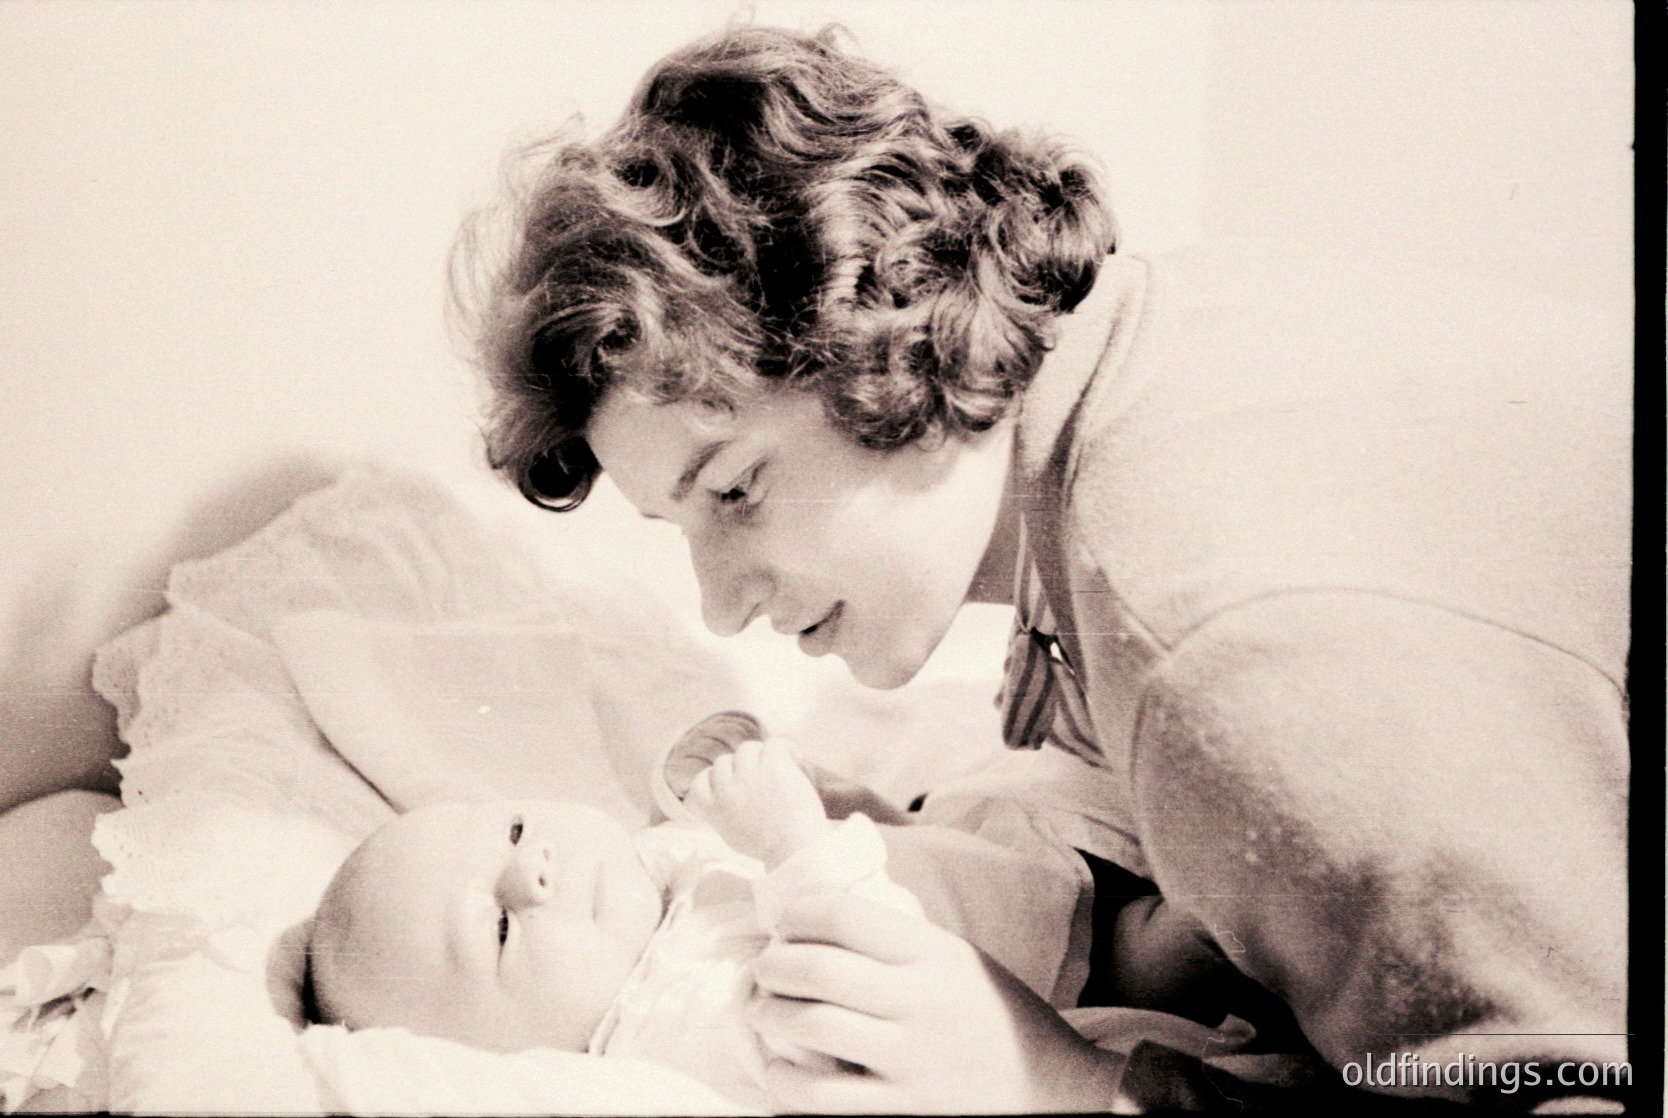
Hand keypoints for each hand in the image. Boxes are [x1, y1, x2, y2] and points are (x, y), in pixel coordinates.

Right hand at [684, 738, 830, 867]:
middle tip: (762, 778)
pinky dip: (785, 748)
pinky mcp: (773, 767)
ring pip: (747, 748)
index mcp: (715, 809)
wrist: (795, 851)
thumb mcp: (733, 834)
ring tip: (780, 767)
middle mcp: (727, 790)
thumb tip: (725, 791)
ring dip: (761, 755)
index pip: (699, 781)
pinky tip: (794, 758)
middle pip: (724, 761)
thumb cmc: (770, 847)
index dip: (714, 779)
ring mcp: (749, 776)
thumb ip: (724, 812)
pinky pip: (774, 743)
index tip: (732, 783)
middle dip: (740, 768)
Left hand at [748, 892, 1126, 1112]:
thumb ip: (899, 942)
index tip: (785, 921)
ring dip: (769, 1015)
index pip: (846, 916)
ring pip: (810, 1027)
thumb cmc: (996, 1018)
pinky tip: (777, 1069)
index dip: (799, 912)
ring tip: (762, 1011)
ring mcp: (911, 1061)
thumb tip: (817, 919)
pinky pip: (822, 1097)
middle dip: (772, 964)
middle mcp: (921, 1002)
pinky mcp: (903, 1111)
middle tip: (762, 968)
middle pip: (817, 968)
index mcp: (935, 955)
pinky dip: (784, 1081)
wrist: (1053, 1091)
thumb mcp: (958, 960)